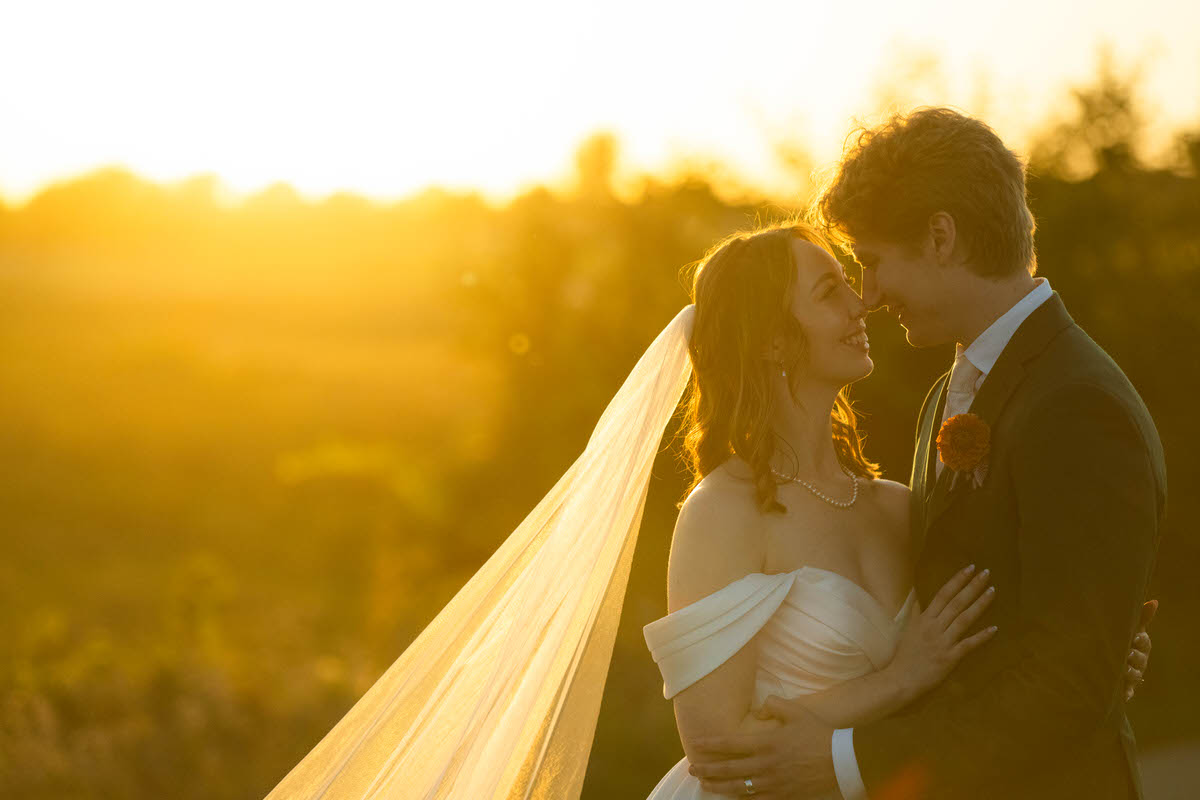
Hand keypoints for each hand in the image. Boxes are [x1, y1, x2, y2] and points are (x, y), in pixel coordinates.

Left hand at [687, 699, 835, 798]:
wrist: (842, 761)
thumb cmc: (819, 734)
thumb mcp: (796, 711)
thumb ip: (774, 706)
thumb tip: (759, 710)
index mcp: (766, 743)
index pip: (729, 744)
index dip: (710, 745)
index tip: (695, 745)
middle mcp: (765, 765)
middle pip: (728, 769)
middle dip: (707, 769)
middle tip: (693, 769)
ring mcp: (772, 783)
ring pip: (738, 788)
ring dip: (719, 786)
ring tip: (706, 785)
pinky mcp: (782, 796)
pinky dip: (742, 799)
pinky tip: (733, 796)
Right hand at [886, 563, 997, 699]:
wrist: (901, 679)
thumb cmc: (904, 655)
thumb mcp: (908, 629)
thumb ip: (916, 612)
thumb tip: (916, 595)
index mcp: (924, 619)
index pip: (943, 594)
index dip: (957, 580)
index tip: (970, 568)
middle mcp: (934, 627)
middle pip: (956, 602)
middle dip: (972, 586)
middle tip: (986, 573)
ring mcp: (943, 642)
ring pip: (964, 619)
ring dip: (979, 604)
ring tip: (992, 591)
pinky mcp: (950, 658)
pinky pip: (968, 645)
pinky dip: (981, 637)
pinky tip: (994, 628)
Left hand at [1125, 599, 1155, 701]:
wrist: (1102, 659)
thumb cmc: (1119, 639)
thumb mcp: (1128, 628)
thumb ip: (1140, 617)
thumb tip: (1154, 601)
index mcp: (1140, 646)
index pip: (1144, 642)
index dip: (1140, 640)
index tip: (1134, 637)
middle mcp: (1139, 661)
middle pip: (1140, 659)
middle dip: (1134, 656)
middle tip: (1126, 654)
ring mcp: (1132, 674)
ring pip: (1134, 674)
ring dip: (1129, 672)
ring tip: (1122, 670)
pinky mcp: (1124, 687)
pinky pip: (1127, 691)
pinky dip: (1125, 692)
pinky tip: (1123, 694)